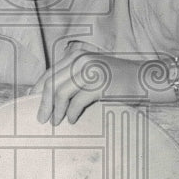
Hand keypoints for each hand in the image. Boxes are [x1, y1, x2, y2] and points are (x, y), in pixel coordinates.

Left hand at [30, 48, 151, 124]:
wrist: (146, 78)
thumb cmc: (119, 78)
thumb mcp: (94, 71)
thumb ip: (75, 77)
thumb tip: (51, 96)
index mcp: (77, 56)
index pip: (50, 72)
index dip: (39, 88)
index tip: (32, 101)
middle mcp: (81, 60)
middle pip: (52, 83)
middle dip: (43, 102)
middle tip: (40, 118)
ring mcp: (90, 71)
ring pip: (61, 93)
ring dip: (56, 110)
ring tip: (55, 121)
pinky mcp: (99, 84)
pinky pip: (77, 102)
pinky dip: (71, 113)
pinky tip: (72, 120)